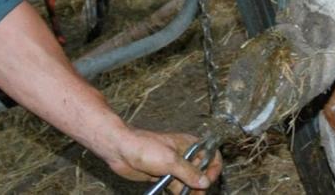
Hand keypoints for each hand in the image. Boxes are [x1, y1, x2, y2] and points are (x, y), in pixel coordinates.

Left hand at [103, 128, 221, 193]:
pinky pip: (177, 187)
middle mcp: (184, 155)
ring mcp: (174, 166)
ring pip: (189, 182)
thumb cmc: (145, 147)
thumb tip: (205, 182)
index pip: (212, 155)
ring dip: (190, 191)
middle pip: (202, 172)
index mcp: (189, 144)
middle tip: (197, 194)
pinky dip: (180, 193)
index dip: (214, 168)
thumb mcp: (170, 160)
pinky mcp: (165, 176)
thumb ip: (189, 172)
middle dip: (201, 184)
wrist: (120, 151)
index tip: (209, 180)